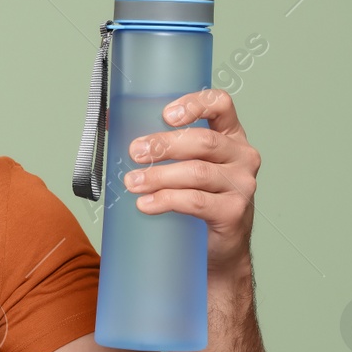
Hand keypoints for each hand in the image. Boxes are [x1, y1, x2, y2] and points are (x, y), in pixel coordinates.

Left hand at [121, 88, 258, 275]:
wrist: (218, 247)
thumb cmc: (197, 197)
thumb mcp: (185, 164)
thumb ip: (158, 143)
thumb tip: (110, 123)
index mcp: (230, 135)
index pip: (221, 104)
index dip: (194, 104)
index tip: (165, 115)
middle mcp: (242, 155)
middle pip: (203, 141)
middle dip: (164, 145)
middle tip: (135, 152)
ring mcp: (242, 184)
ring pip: (197, 172)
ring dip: (159, 176)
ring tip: (132, 182)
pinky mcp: (234, 212)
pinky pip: (197, 202)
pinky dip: (167, 201)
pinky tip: (146, 204)